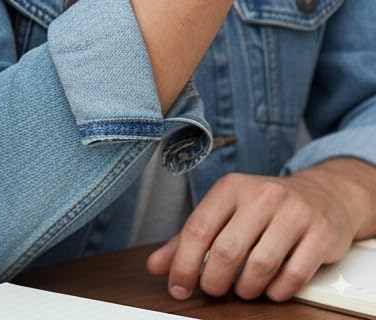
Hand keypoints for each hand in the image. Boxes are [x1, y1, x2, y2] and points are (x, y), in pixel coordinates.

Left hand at [146, 165, 366, 300]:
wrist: (322, 194)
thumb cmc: (263, 209)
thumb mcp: (224, 212)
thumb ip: (189, 238)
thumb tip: (156, 266)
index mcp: (230, 187)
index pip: (198, 229)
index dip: (183, 264)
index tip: (178, 288)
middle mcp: (261, 195)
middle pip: (227, 251)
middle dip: (215, 281)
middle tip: (214, 290)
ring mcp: (293, 212)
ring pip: (260, 265)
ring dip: (247, 289)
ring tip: (243, 289)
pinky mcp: (319, 233)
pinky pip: (294, 275)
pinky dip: (278, 291)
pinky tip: (271, 289)